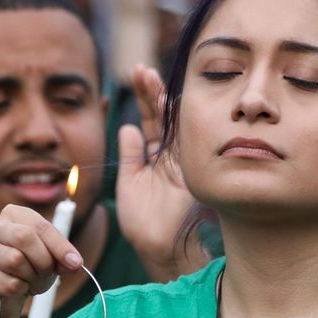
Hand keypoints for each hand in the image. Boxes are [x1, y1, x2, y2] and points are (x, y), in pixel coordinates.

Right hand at [0, 204, 85, 317]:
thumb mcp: (50, 256)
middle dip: (43, 260)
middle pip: (24, 238)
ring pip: (15, 261)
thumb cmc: (30, 266)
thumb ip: (63, 256)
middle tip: (48, 272)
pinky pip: (9, 284)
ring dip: (32, 277)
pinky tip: (18, 288)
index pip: (40, 226)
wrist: (4, 292)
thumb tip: (74, 263)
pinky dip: (21, 290)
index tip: (76, 263)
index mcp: (13, 214)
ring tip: (32, 280)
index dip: (60, 246)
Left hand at [114, 64, 197, 278]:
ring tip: (148, 76)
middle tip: (142, 70)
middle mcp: (169, 154)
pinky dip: (176, 119)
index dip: (143, 98)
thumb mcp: (129, 184)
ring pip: (173, 122)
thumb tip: (127, 127)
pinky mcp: (190, 168)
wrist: (158, 247)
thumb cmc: (142, 223)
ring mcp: (182, 159)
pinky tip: (167, 99)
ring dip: (161, 98)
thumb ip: (131, 155)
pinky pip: (184, 138)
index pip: (150, 120)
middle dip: (152, 91)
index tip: (136, 75)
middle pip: (162, 115)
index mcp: (154, 158)